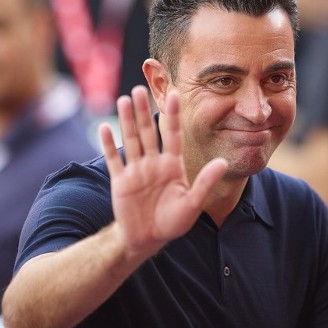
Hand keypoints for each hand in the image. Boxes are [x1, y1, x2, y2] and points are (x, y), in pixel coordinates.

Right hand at [99, 86, 227, 258]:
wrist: (148, 239)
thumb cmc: (173, 222)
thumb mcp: (193, 204)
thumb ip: (205, 182)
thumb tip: (222, 162)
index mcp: (172, 165)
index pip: (173, 135)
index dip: (173, 115)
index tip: (176, 94)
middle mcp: (154, 163)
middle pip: (148, 132)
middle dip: (145, 111)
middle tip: (141, 88)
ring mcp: (136, 171)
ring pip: (131, 140)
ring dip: (127, 121)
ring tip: (124, 100)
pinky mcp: (121, 181)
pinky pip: (114, 159)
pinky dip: (108, 144)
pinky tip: (105, 127)